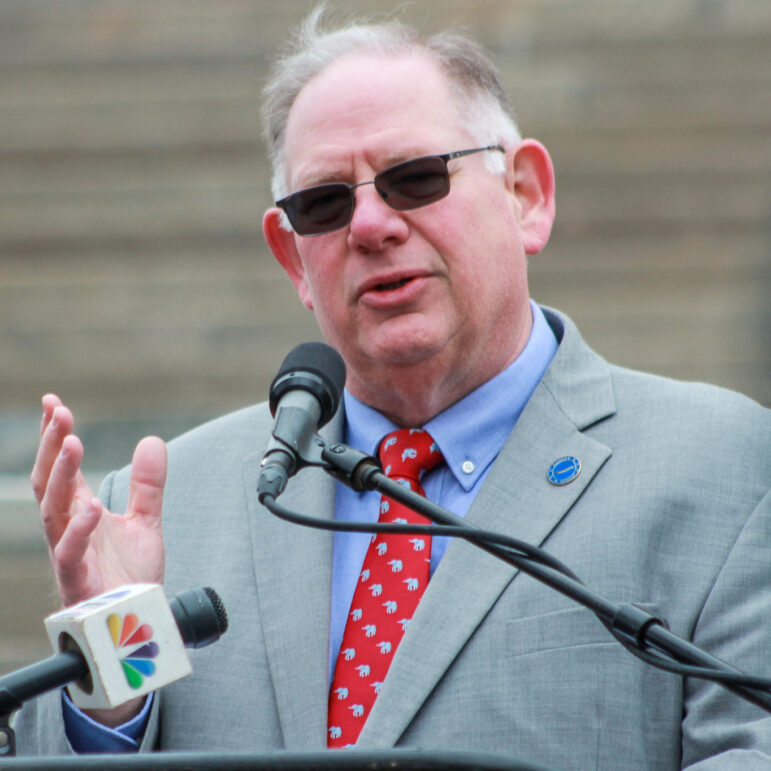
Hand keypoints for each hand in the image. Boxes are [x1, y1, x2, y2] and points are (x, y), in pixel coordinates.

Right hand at [31, 394, 166, 607]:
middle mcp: (68, 529)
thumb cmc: (132, 574)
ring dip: (60, 476)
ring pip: (52, 511)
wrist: (139, 619)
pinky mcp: (78, 581)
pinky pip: (69, 553)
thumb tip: (152, 440)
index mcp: (80, 512)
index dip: (55, 436)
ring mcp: (70, 554)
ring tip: (71, 442)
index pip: (62, 468)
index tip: (53, 402)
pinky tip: (91, 505)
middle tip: (59, 413)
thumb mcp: (145, 519)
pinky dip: (77, 529)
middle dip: (51, 447)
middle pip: (50, 482)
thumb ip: (147, 484)